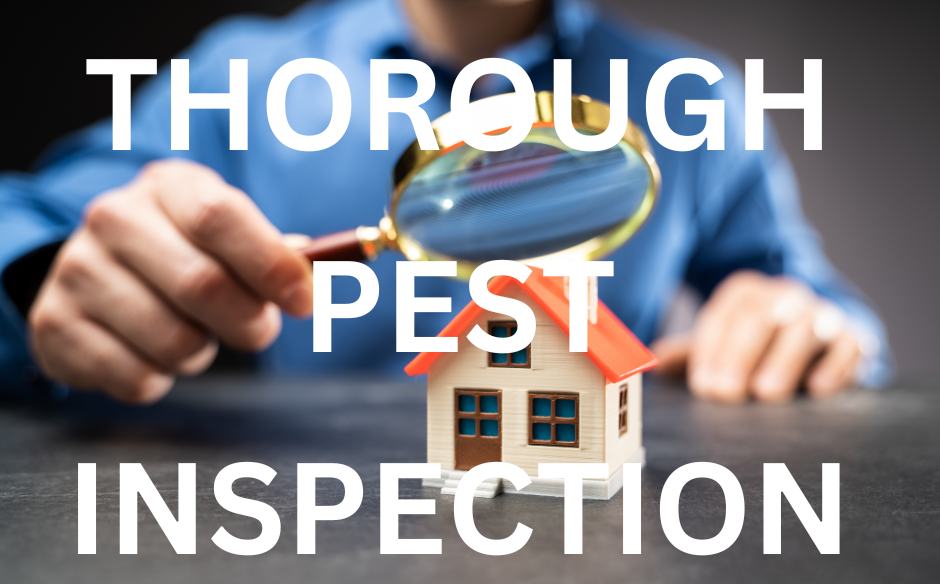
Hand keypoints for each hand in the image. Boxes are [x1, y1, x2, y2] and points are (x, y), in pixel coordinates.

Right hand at [28, 159, 312, 403]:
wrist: (98, 273)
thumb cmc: (185, 253)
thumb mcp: (229, 236)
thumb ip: (275, 253)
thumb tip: (318, 269)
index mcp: (169, 186)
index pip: (221, 217)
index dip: (271, 264)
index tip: (304, 301)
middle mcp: (114, 218)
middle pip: (201, 283)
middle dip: (249, 322)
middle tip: (260, 330)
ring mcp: (77, 271)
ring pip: (173, 340)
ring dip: (203, 354)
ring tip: (195, 335)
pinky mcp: (55, 326)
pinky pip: (136, 378)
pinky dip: (161, 378)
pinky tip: (152, 352)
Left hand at [651, 271, 863, 402]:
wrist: (818, 333)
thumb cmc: (756, 344)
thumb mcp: (721, 344)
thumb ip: (689, 355)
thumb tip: (654, 364)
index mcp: (744, 293)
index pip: (723, 317)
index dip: (710, 351)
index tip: (703, 385)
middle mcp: (782, 295)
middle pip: (760, 317)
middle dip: (740, 355)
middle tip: (726, 394)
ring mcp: (820, 312)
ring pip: (804, 326)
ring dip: (784, 360)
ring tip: (767, 393)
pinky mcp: (853, 334)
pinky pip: (848, 344)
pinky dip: (836, 365)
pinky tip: (818, 390)